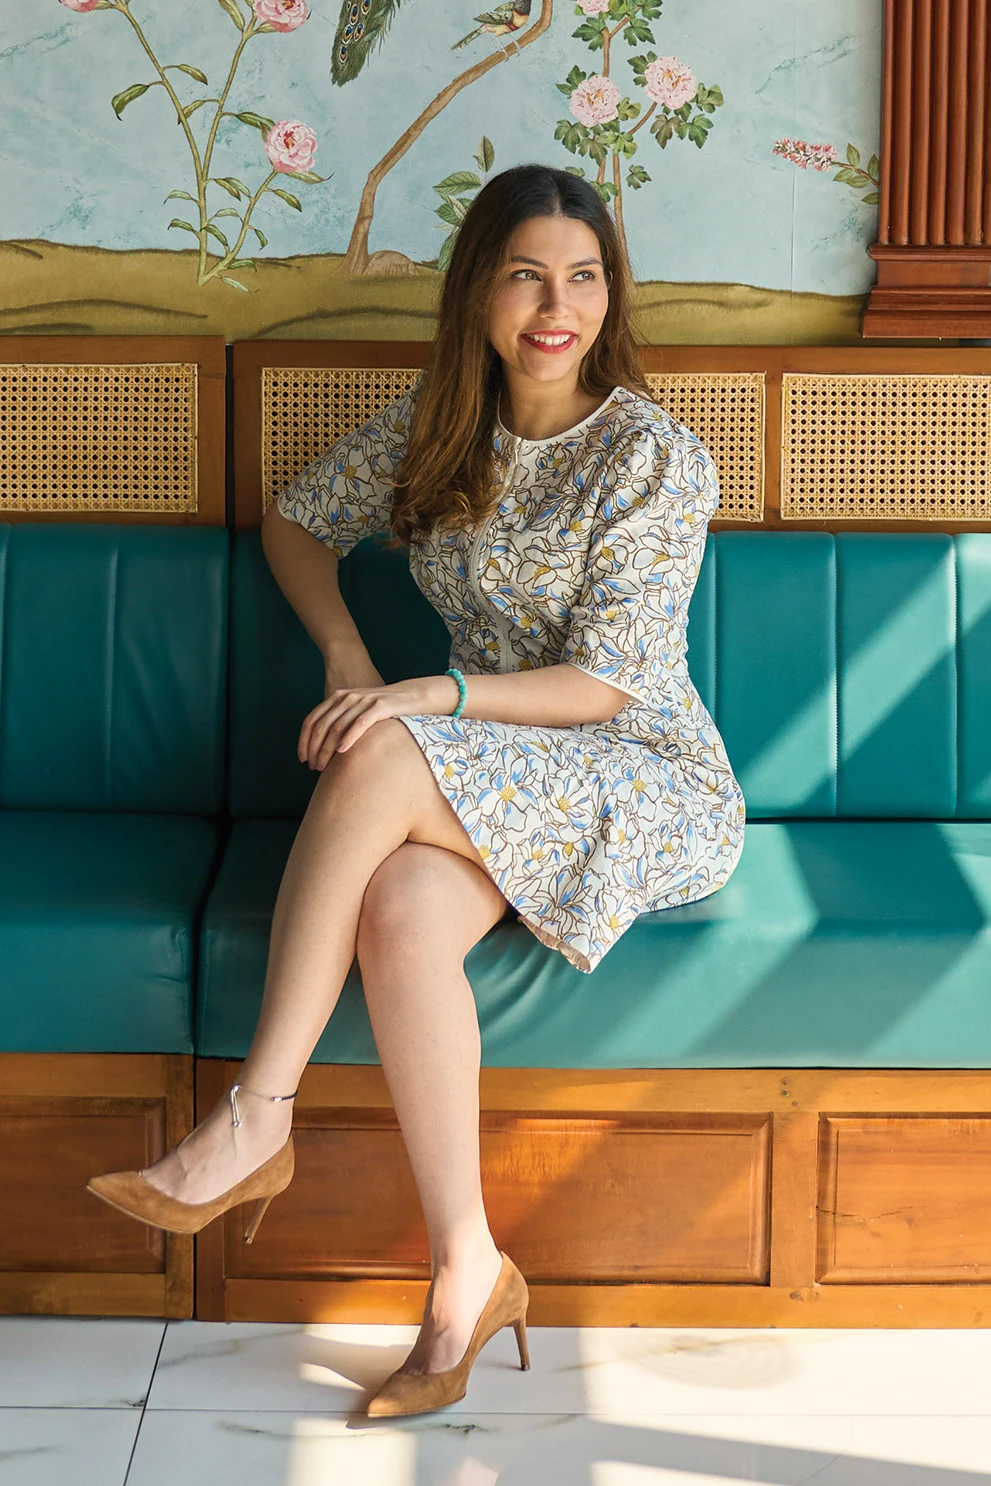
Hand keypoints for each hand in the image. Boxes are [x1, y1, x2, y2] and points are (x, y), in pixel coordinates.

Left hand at [298, 674, 457, 769]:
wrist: (411, 696)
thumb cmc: (382, 711)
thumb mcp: (356, 712)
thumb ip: (340, 723)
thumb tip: (323, 749)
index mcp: (337, 698)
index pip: (312, 720)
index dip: (303, 741)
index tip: (302, 759)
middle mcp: (347, 697)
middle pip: (322, 725)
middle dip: (315, 749)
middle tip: (314, 768)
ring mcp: (363, 700)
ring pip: (337, 726)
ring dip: (327, 749)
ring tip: (324, 766)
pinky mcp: (380, 705)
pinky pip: (360, 722)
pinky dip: (349, 737)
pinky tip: (342, 752)